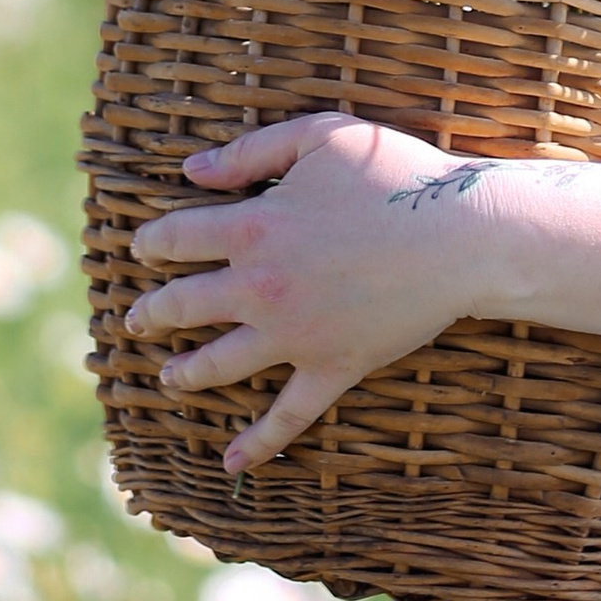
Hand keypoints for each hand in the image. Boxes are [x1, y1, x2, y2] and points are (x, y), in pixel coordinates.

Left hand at [126, 114, 502, 471]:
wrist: (463, 234)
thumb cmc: (395, 173)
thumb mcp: (320, 137)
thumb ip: (249, 151)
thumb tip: (190, 170)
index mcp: (253, 226)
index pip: (176, 238)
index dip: (151, 242)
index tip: (142, 248)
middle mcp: (261, 287)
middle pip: (183, 305)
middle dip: (152, 313)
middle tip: (137, 320)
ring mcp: (294, 334)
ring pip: (218, 364)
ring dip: (184, 373)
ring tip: (168, 377)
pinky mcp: (331, 368)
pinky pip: (286, 416)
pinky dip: (257, 443)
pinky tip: (232, 463)